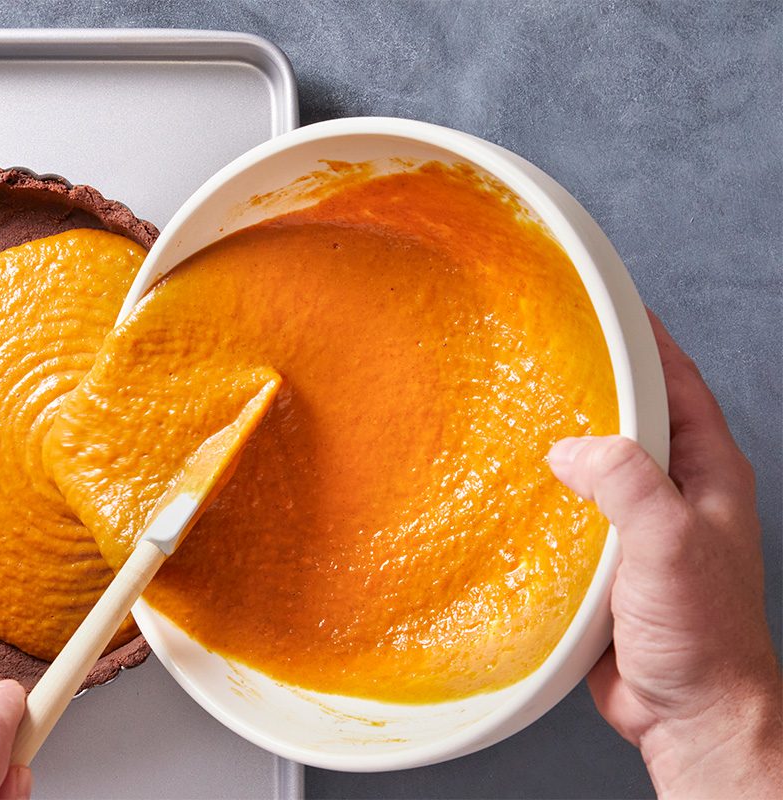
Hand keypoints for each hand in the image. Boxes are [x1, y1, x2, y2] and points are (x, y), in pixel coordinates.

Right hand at [548, 310, 780, 797]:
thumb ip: (628, 486)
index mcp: (708, 473)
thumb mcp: (671, 545)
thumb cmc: (701, 636)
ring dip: (562, 443)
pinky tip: (512, 492)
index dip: (645, 341)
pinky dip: (545, 497)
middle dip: (593, 386)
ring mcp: (642, 528)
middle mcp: (678, 493)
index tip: (606, 307)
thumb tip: (571, 448)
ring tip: (516, 415)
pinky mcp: (608, 563)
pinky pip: (574, 513)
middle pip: (632, 418)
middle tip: (543, 357)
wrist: (692, 714)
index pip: (677, 383)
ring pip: (597, 466)